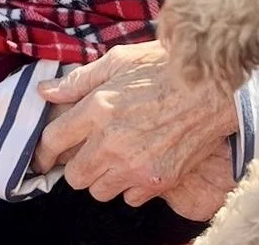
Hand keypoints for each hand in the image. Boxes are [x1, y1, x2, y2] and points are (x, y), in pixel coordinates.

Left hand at [32, 40, 236, 206]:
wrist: (213, 87)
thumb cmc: (166, 67)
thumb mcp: (119, 60)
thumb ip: (79, 81)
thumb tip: (45, 92)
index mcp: (99, 108)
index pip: (53, 141)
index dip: (44, 150)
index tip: (46, 153)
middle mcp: (112, 142)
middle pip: (75, 176)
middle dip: (78, 164)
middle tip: (91, 149)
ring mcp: (136, 166)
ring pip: (100, 191)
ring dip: (104, 177)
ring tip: (119, 154)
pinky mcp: (158, 180)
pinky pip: (131, 197)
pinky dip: (132, 185)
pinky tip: (142, 161)